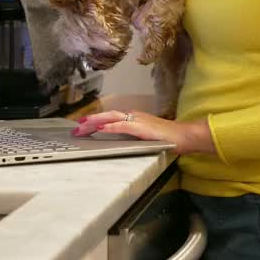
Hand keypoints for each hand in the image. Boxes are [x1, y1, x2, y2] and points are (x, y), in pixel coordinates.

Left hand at [73, 110, 215, 155]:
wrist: (183, 135)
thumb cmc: (168, 138)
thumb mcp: (146, 137)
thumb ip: (133, 138)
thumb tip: (121, 143)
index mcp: (134, 118)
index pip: (110, 118)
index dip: (95, 122)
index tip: (82, 128)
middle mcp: (133, 116)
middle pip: (107, 116)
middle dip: (90, 122)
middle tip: (76, 129)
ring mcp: (137, 120)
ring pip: (111, 118)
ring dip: (95, 122)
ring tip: (82, 127)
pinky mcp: (141, 127)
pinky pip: (122, 125)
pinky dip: (110, 126)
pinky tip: (101, 128)